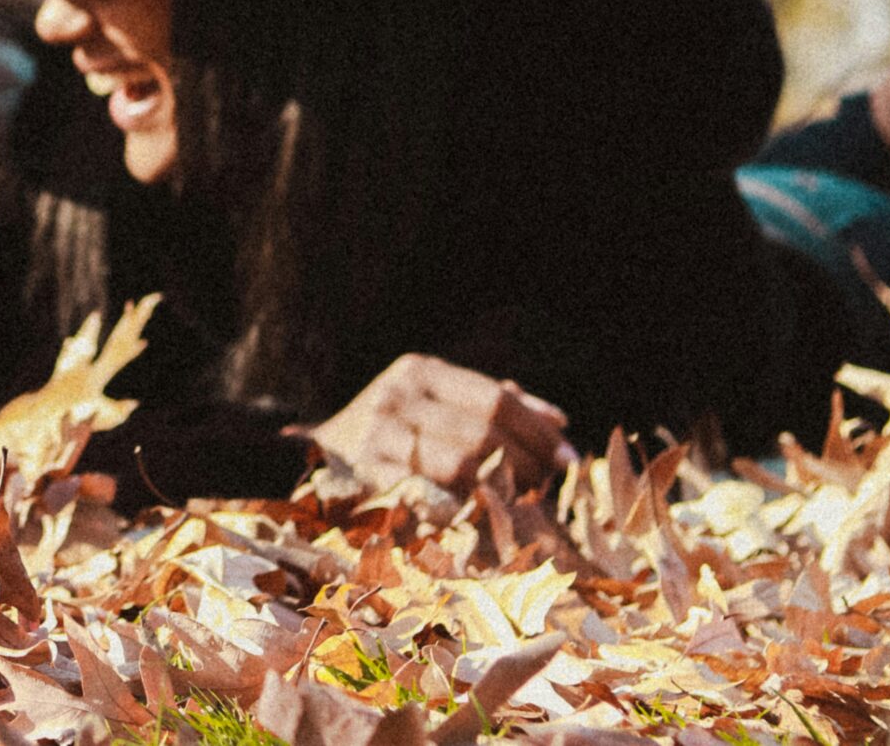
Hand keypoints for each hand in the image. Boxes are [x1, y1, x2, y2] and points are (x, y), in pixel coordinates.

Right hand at [305, 353, 575, 494]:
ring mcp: (377, 435)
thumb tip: (559, 422)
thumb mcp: (438, 403)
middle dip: (527, 463)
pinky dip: (466, 509)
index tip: (569, 457)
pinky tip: (485, 517)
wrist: (320, 455)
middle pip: (482, 433)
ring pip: (461, 466)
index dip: (538, 431)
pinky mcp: (365, 476)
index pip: (495, 400)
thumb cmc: (396, 431)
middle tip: (549, 486)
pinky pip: (432, 496)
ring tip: (524, 502)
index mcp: (418, 371)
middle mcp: (395, 396)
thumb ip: (493, 406)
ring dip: (502, 489)